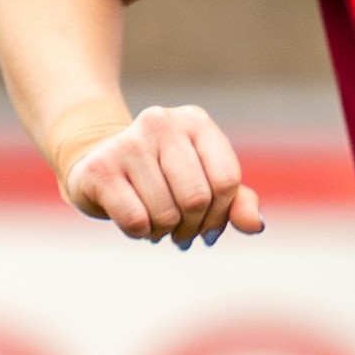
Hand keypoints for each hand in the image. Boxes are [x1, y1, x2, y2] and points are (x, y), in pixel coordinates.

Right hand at [60, 103, 264, 245]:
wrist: (97, 166)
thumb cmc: (162, 178)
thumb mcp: (204, 183)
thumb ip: (237, 202)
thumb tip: (256, 225)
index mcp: (195, 122)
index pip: (227, 180)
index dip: (222, 215)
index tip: (208, 227)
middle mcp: (160, 123)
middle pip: (197, 199)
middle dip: (192, 227)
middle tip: (181, 232)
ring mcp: (127, 142)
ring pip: (166, 214)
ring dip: (164, 231)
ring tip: (156, 224)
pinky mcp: (100, 168)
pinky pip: (136, 220)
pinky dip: (139, 233)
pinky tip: (136, 223)